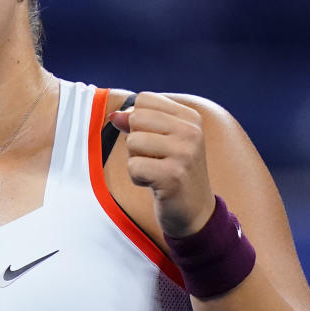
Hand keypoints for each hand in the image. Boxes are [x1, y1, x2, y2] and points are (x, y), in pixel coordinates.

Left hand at [107, 92, 216, 237]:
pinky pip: (133, 166)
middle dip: (135, 140)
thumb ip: (137, 122)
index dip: (137, 120)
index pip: (144, 99)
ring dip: (136, 160)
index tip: (155, 139)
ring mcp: (185, 153)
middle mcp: (191, 132)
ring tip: (155, 171)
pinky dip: (137, 178)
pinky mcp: (173, 176)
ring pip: (133, 142)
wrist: (195, 211)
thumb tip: (114, 115)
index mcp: (190, 117)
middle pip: (136, 117)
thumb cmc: (173, 170)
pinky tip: (155, 183)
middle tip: (154, 158)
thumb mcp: (160, 139)